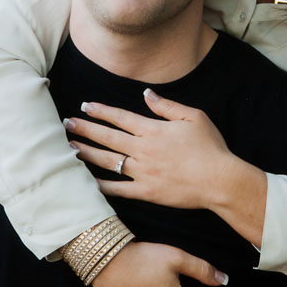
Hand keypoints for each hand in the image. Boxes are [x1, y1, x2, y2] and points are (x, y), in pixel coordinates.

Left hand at [66, 89, 248, 209]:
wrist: (220, 181)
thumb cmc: (211, 147)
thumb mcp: (194, 117)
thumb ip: (167, 106)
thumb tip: (146, 94)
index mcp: (153, 130)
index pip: (120, 117)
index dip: (101, 111)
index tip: (85, 106)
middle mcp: (143, 150)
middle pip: (108, 137)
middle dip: (85, 129)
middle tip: (67, 123)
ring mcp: (143, 172)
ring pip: (109, 161)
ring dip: (88, 153)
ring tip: (70, 147)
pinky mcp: (146, 192)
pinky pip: (118, 189)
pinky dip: (101, 185)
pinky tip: (87, 181)